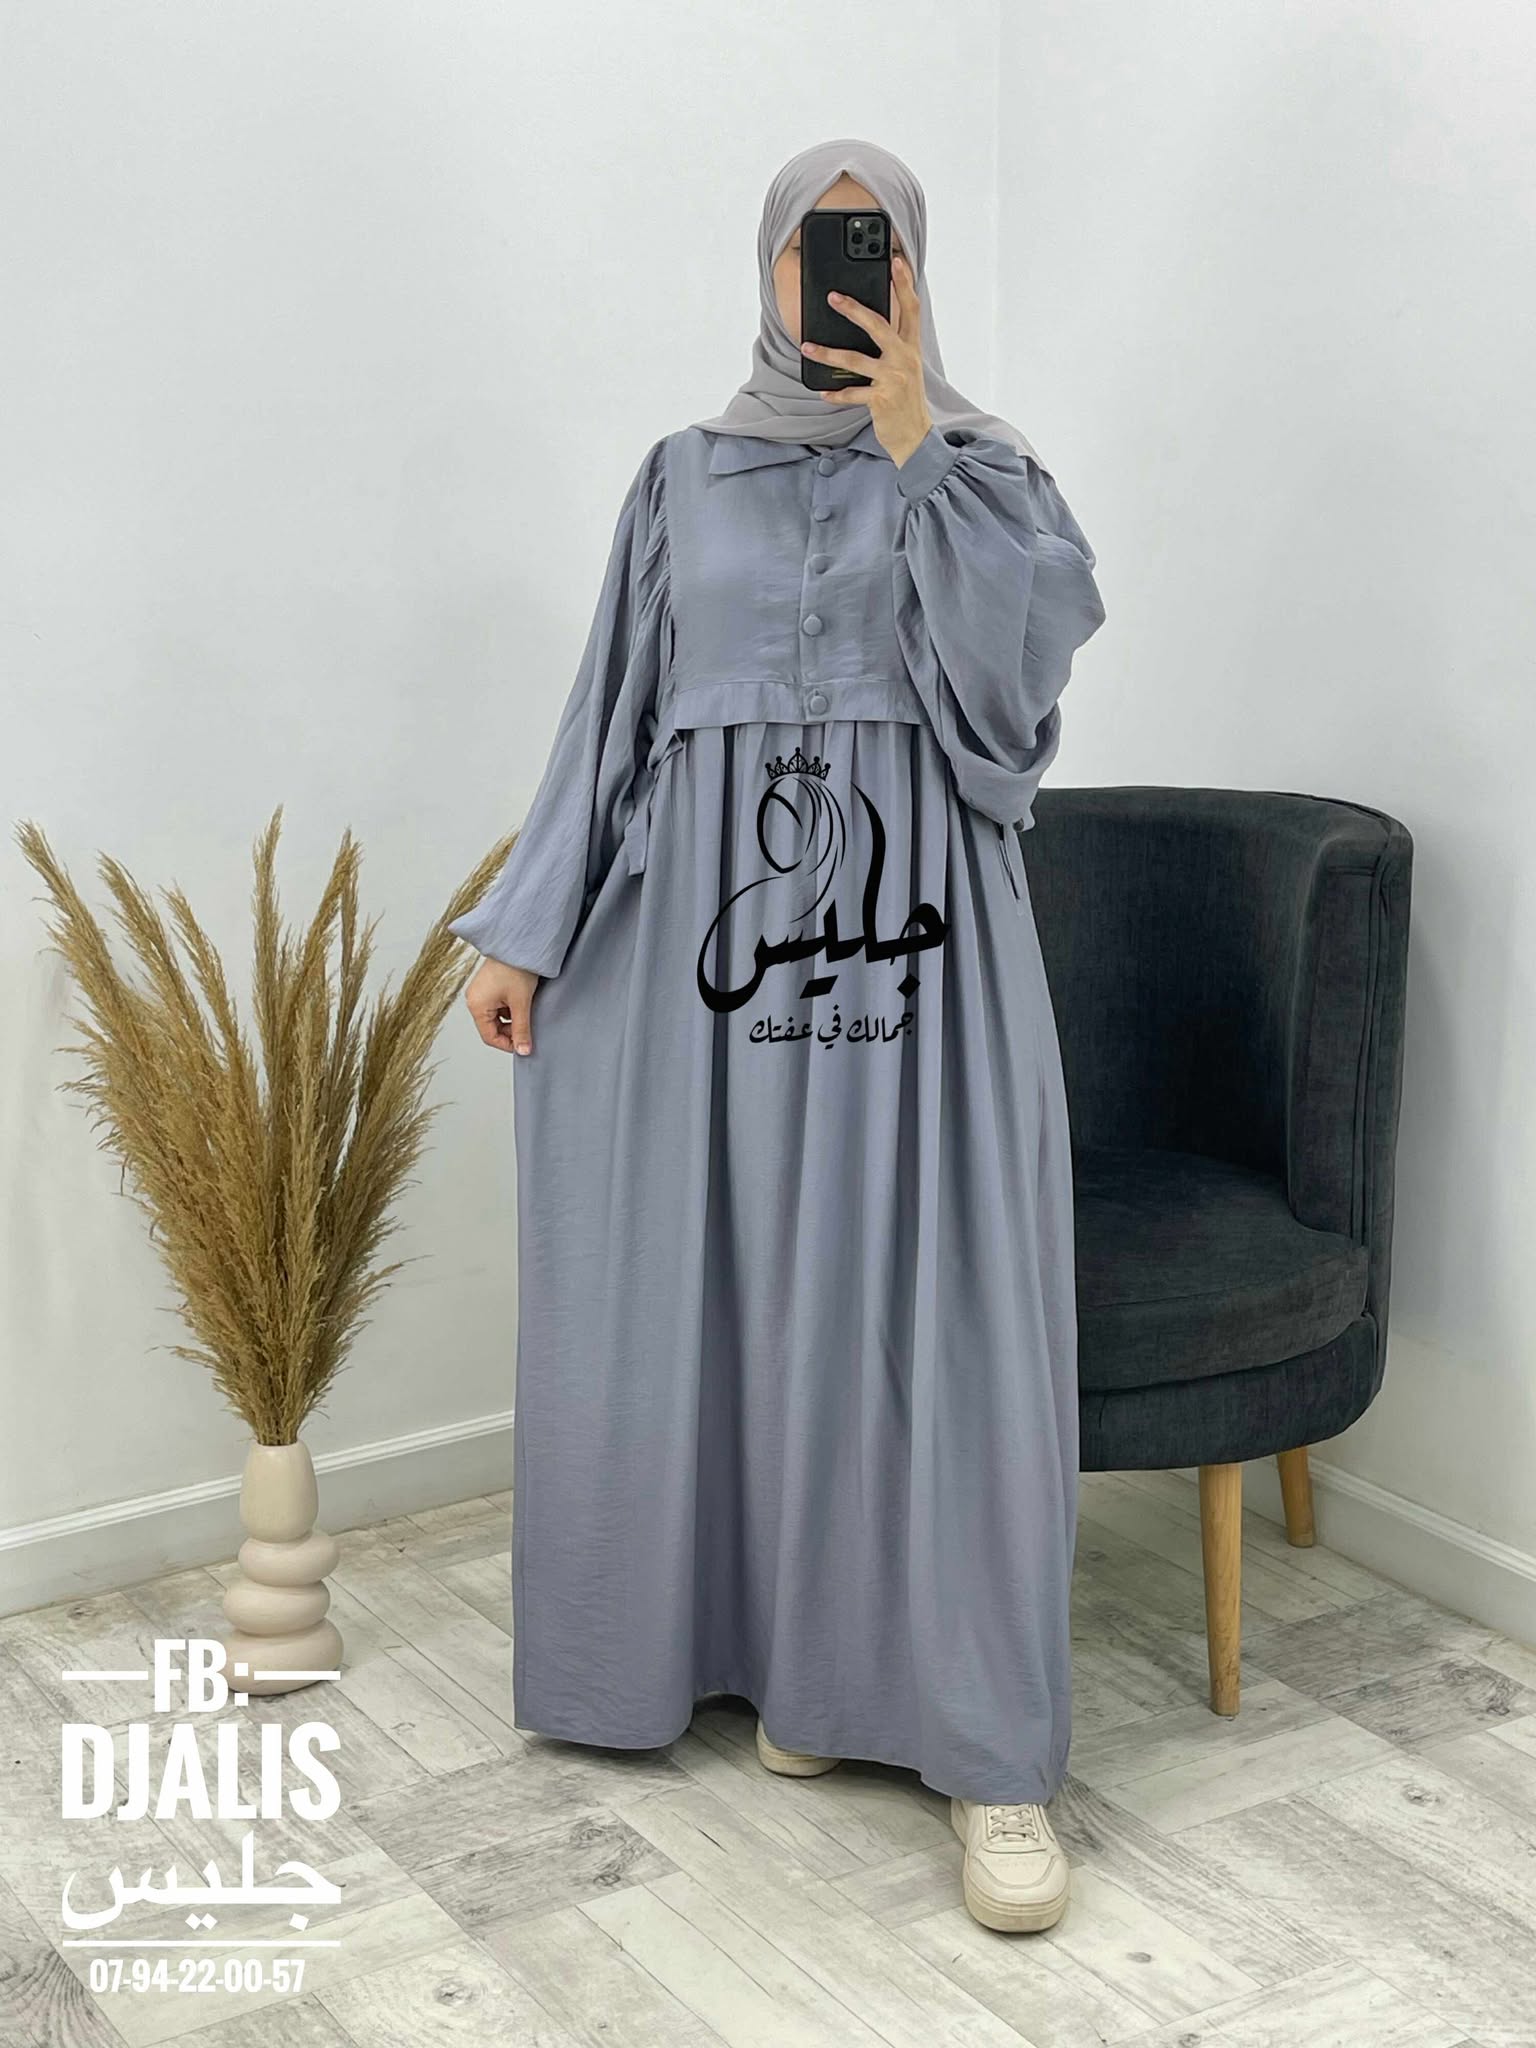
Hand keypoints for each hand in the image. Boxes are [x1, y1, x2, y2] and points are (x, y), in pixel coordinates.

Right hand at [464, 956, 540, 1054]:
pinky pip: (497, 1005)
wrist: (518, 944)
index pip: (489, 1037)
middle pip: (492, 1027)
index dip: (507, 1045)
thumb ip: (522, 1029)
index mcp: (477, 1006)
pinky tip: (522, 1002)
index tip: (523, 1046)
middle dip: (510, 1031)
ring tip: (526, 1011)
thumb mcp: (521, 1003)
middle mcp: (474, 999)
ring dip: (511, 1019)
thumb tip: (523, 1050)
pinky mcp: (488, 986)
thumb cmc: (516, 968)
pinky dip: (510, 1009)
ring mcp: (480, 992)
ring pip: (496, 1017)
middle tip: (528, 1029)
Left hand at [799, 253, 932, 467]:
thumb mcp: (906, 368)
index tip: (896, 261)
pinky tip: (823, 392)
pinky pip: (852, 393)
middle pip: (878, 325)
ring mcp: (893, 379)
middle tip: (832, 297)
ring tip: (807, 347)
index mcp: (911, 348)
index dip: (904, 283)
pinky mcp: (881, 399)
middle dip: (854, 309)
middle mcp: (904, 359)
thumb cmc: (906, 401)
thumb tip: (867, 325)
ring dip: (828, 353)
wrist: (915, 437)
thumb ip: (893, 346)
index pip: (911, 308)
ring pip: (855, 359)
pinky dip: (836, 394)